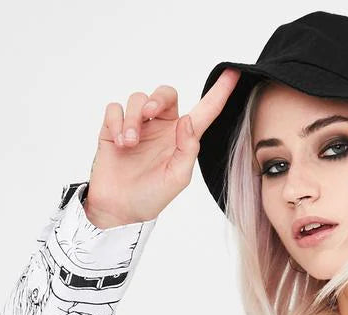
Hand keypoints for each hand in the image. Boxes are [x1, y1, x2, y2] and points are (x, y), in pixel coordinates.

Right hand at [84, 68, 241, 226]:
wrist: (120, 209)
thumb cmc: (151, 196)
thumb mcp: (178, 178)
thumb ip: (188, 149)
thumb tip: (187, 120)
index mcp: (182, 138)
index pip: (204, 110)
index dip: (219, 92)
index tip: (233, 73)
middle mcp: (161, 127)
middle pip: (165, 93)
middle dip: (157, 98)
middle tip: (150, 114)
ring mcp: (138, 126)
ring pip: (138, 99)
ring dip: (133, 119)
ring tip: (129, 144)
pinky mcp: (114, 128)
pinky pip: (115, 109)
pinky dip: (117, 122)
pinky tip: (119, 142)